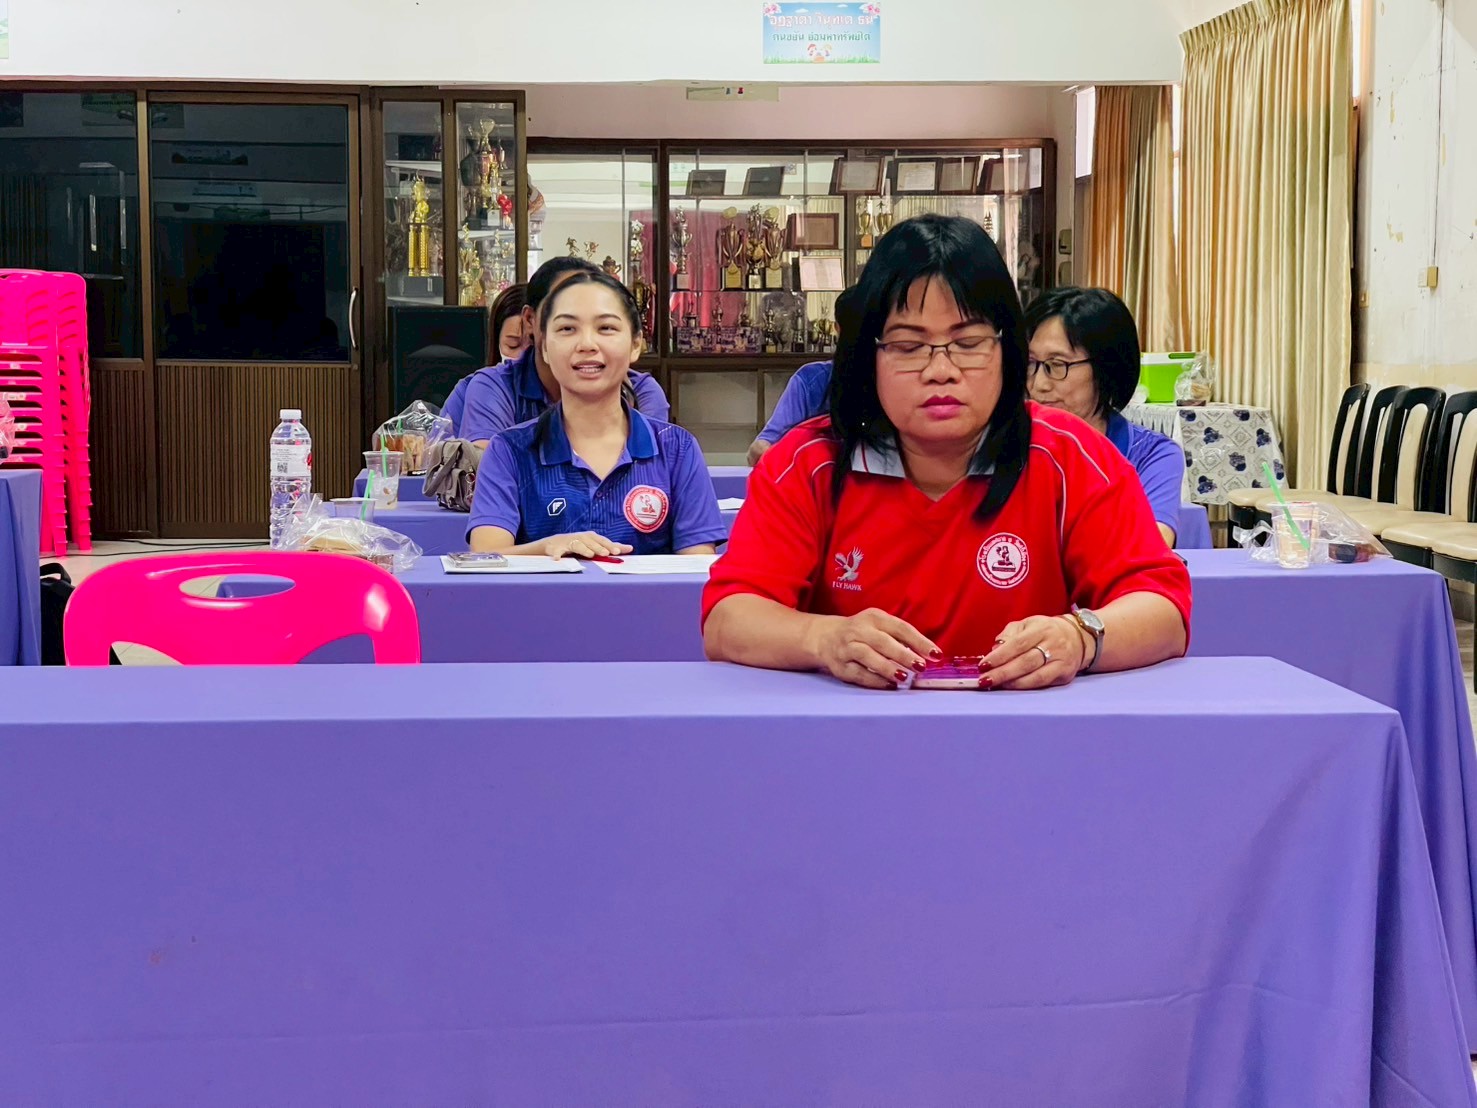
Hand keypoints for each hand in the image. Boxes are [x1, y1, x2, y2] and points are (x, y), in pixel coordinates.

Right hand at [542, 532, 633, 559]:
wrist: (554, 543)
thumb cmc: (578, 544)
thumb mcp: (594, 544)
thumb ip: (610, 547)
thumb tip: (629, 548)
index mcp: (591, 538)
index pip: (603, 541)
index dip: (611, 545)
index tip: (619, 551)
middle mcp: (582, 538)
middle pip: (592, 541)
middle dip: (599, 547)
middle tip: (606, 553)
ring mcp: (569, 542)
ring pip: (578, 545)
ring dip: (584, 549)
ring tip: (590, 554)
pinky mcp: (557, 547)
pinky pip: (557, 551)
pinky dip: (557, 554)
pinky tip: (557, 559)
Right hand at [807, 608, 939, 689]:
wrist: (825, 638)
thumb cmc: (862, 633)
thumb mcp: (879, 626)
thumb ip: (901, 638)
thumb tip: (927, 656)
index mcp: (874, 617)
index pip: (900, 627)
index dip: (919, 641)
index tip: (935, 654)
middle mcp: (858, 630)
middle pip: (883, 642)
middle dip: (903, 655)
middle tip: (920, 666)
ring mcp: (847, 648)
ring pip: (868, 656)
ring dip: (887, 667)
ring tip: (904, 677)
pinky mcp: (840, 666)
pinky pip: (858, 674)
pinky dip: (875, 680)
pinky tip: (889, 685)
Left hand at [980, 615, 1088, 690]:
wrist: (1078, 637)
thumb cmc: (1046, 631)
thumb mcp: (1028, 624)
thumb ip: (1010, 634)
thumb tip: (995, 649)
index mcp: (1041, 629)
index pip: (1017, 643)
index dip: (999, 655)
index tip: (983, 665)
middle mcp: (1053, 644)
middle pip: (1025, 662)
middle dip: (1002, 672)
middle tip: (984, 680)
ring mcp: (1060, 660)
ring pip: (1034, 675)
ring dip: (1012, 682)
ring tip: (995, 685)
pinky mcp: (1065, 674)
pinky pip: (1043, 683)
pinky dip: (1025, 686)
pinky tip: (1011, 687)